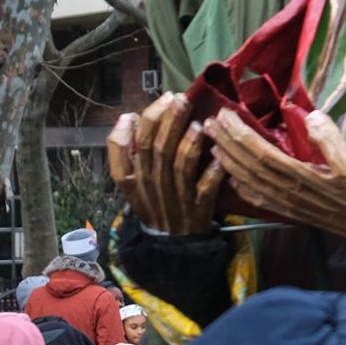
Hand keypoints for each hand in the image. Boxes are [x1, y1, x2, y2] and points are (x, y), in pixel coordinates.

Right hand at [108, 94, 224, 234]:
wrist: (170, 245)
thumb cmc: (154, 202)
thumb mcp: (132, 182)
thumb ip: (125, 152)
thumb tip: (128, 118)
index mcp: (131, 178)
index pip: (126, 147)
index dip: (144, 122)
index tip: (162, 99)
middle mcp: (150, 186)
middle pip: (156, 150)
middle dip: (169, 122)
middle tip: (181, 99)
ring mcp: (174, 197)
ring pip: (179, 168)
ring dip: (189, 146)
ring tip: (198, 126)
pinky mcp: (198, 208)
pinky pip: (204, 189)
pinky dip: (212, 173)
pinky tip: (220, 157)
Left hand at [208, 109, 345, 237]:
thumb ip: (331, 140)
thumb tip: (311, 116)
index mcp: (300, 176)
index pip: (260, 152)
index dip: (240, 134)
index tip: (224, 115)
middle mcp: (286, 191)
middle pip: (247, 166)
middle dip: (226, 144)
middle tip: (209, 124)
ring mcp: (286, 204)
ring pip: (248, 182)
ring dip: (228, 162)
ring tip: (213, 144)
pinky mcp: (290, 213)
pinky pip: (257, 199)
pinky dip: (240, 187)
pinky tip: (232, 178)